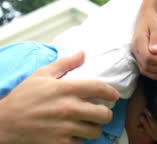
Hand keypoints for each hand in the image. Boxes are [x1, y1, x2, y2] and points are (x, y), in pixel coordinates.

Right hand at [0, 51, 118, 143]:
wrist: (4, 123)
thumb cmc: (24, 97)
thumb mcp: (42, 75)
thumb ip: (65, 63)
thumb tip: (83, 53)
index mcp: (67, 89)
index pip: (100, 88)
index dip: (111, 92)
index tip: (114, 95)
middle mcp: (69, 108)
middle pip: (104, 114)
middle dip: (105, 114)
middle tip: (100, 113)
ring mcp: (65, 127)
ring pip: (95, 131)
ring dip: (93, 128)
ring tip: (87, 124)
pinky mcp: (60, 143)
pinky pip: (81, 143)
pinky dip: (80, 140)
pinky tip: (74, 134)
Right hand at [131, 7, 156, 80]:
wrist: (145, 17)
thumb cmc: (152, 21)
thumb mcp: (156, 27)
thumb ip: (155, 39)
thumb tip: (154, 51)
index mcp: (139, 42)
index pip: (148, 57)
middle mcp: (135, 50)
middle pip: (146, 65)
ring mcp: (135, 54)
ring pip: (144, 70)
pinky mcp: (138, 56)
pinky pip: (144, 69)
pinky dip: (154, 73)